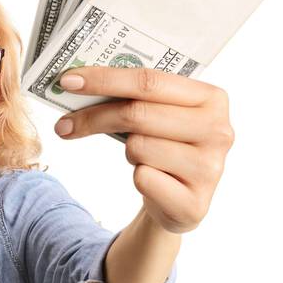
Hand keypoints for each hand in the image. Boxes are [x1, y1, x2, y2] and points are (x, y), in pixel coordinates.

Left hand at [52, 66, 233, 232]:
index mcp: (212, 99)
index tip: (67, 81)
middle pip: (138, 114)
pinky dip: (139, 178)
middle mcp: (219, 131)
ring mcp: (210, 169)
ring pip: (138, 147)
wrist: (181, 200)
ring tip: (143, 158)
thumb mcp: (159, 115)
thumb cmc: (165, 147)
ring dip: (129, 153)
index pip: (149, 81)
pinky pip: (143, 179)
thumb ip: (134, 96)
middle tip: (63, 125)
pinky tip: (153, 181)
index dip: (104, 80)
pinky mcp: (195, 203)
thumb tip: (76, 83)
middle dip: (94, 118)